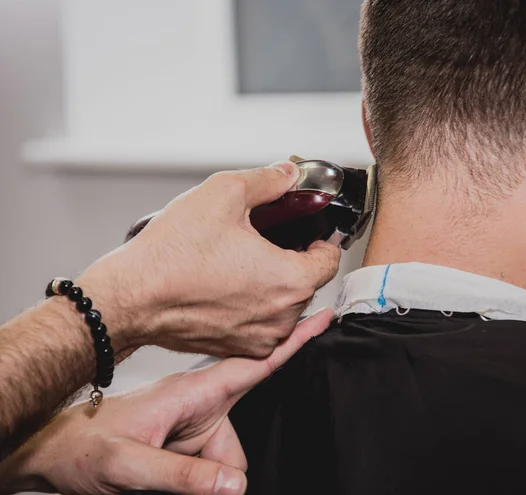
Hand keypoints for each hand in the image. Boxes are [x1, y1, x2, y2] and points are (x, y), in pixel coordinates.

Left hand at [0, 310, 333, 494]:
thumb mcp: (128, 464)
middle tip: (187, 481)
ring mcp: (196, 422)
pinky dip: (203, 482)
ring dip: (206, 482)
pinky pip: (215, 466)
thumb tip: (235, 485)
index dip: (292, 339)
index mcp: (194, 391)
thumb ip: (184, 474)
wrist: (60, 450)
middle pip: (243, 437)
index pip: (256, 362)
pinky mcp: (190, 440)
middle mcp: (202, 403)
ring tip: (160, 482)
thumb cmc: (85, 445)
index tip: (321, 317)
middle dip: (226, 468)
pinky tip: (173, 484)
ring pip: (229, 461)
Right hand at [76, 162, 340, 358]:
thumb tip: (288, 175)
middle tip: (265, 240)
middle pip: (307, 282)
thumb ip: (267, 180)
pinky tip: (226, 284)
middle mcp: (280, 317)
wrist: (130, 298)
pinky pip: (261, 323)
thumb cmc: (171, 255)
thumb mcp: (223, 193)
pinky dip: (253, 304)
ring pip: (284, 303)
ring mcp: (258, 337)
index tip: (310, 232)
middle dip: (293, 258)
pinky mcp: (237, 348)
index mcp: (289, 281)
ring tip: (240, 261)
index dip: (322, 240)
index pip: (330, 260)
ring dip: (272, 282)